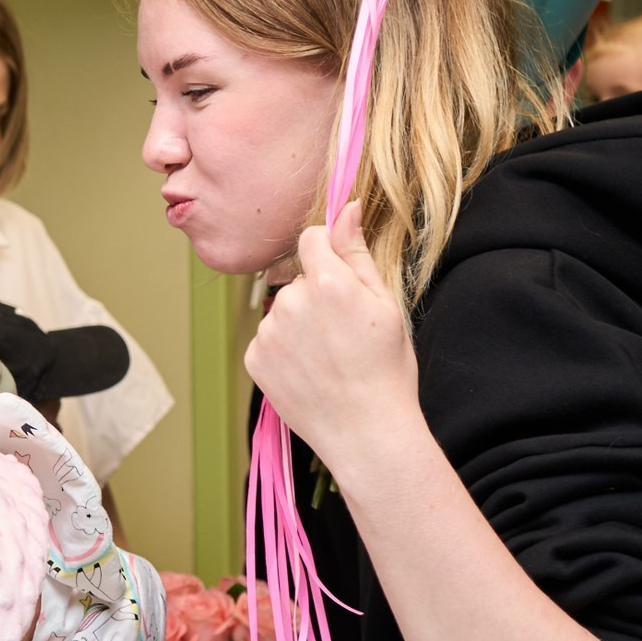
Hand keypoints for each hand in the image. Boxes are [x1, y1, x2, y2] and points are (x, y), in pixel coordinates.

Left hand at [242, 202, 420, 467]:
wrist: (367, 433)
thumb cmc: (387, 369)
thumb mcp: (385, 305)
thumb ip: (358, 253)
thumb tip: (346, 207)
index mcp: (328, 282)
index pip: (312, 239)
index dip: (327, 254)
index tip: (341, 280)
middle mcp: (291, 302)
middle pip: (298, 279)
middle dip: (317, 295)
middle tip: (344, 334)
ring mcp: (268, 333)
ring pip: (282, 311)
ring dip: (299, 324)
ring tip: (329, 358)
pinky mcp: (254, 359)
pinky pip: (268, 340)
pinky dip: (284, 351)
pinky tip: (310, 373)